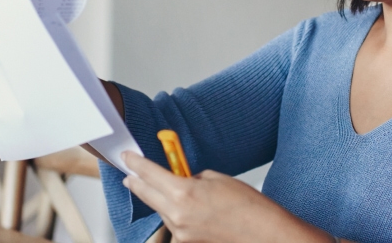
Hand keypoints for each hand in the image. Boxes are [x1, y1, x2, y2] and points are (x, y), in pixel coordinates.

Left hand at [121, 152, 334, 242]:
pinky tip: (189, 211)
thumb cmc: (249, 206)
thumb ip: (192, 177)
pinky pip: (174, 225)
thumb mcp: (217, 179)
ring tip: (171, 191)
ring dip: (160, 199)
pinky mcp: (187, 242)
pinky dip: (176, 216)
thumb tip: (181, 178)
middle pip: (146, 193)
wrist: (264, 235)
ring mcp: (180, 232)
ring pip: (160, 210)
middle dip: (136, 182)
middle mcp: (177, 215)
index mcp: (183, 192)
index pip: (148, 173)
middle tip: (130, 174)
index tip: (127, 157)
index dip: (135, 163)